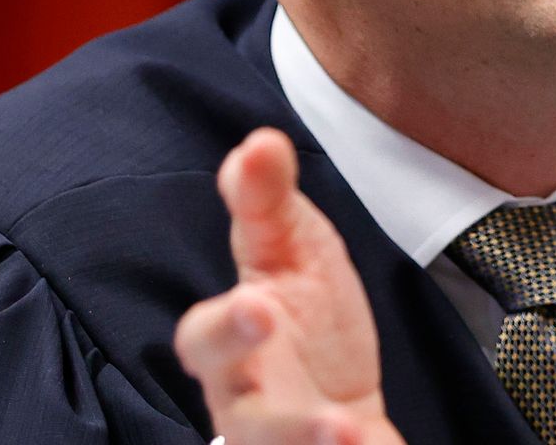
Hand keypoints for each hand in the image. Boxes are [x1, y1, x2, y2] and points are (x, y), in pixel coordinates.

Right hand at [175, 129, 404, 444]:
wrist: (342, 402)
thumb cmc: (306, 319)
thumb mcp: (290, 247)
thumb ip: (265, 198)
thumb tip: (258, 140)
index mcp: (231, 345)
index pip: (206, 339)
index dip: (227, 327)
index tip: (260, 304)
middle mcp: (249, 404)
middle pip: (246, 421)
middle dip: (276, 416)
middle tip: (317, 409)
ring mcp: (286, 442)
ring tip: (349, 436)